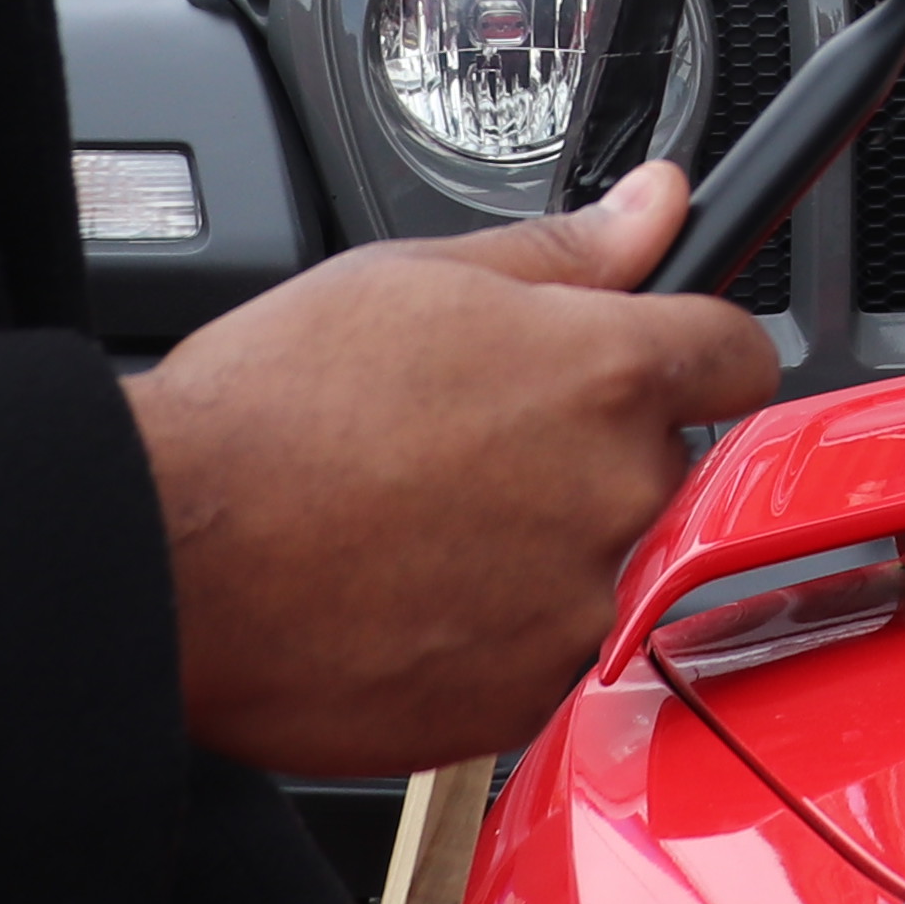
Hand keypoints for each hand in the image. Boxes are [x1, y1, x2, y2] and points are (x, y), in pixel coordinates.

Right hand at [125, 159, 782, 776]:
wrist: (168, 560)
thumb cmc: (268, 415)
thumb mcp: (415, 278)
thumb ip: (566, 250)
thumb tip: (657, 203)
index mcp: (606, 375)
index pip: (736, 353)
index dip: (694, 345)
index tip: (659, 354)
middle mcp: (616, 495)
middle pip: (656, 460)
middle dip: (585, 446)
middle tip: (466, 439)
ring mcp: (575, 608)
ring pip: (598, 560)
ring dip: (537, 543)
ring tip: (413, 519)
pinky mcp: (523, 700)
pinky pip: (540, 649)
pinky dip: (490, 628)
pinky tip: (401, 590)